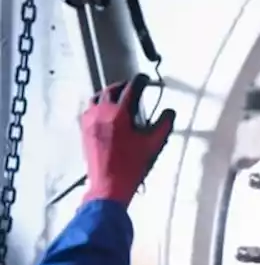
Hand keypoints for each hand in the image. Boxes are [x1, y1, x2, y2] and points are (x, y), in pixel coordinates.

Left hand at [80, 74, 176, 206]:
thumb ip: (164, 124)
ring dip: (108, 94)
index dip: (140, 81)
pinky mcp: (85, 131)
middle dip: (123, 85)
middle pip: (111, 90)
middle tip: (132, 87)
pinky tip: (105, 113)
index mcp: (119, 113)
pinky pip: (89, 110)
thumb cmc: (129, 167)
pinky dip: (98, 106)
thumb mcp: (154, 144)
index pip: (131, 89)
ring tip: (117, 97)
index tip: (145, 79)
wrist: (109, 185)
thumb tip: (169, 113)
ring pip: (97, 98)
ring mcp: (90, 122)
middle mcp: (102, 113)